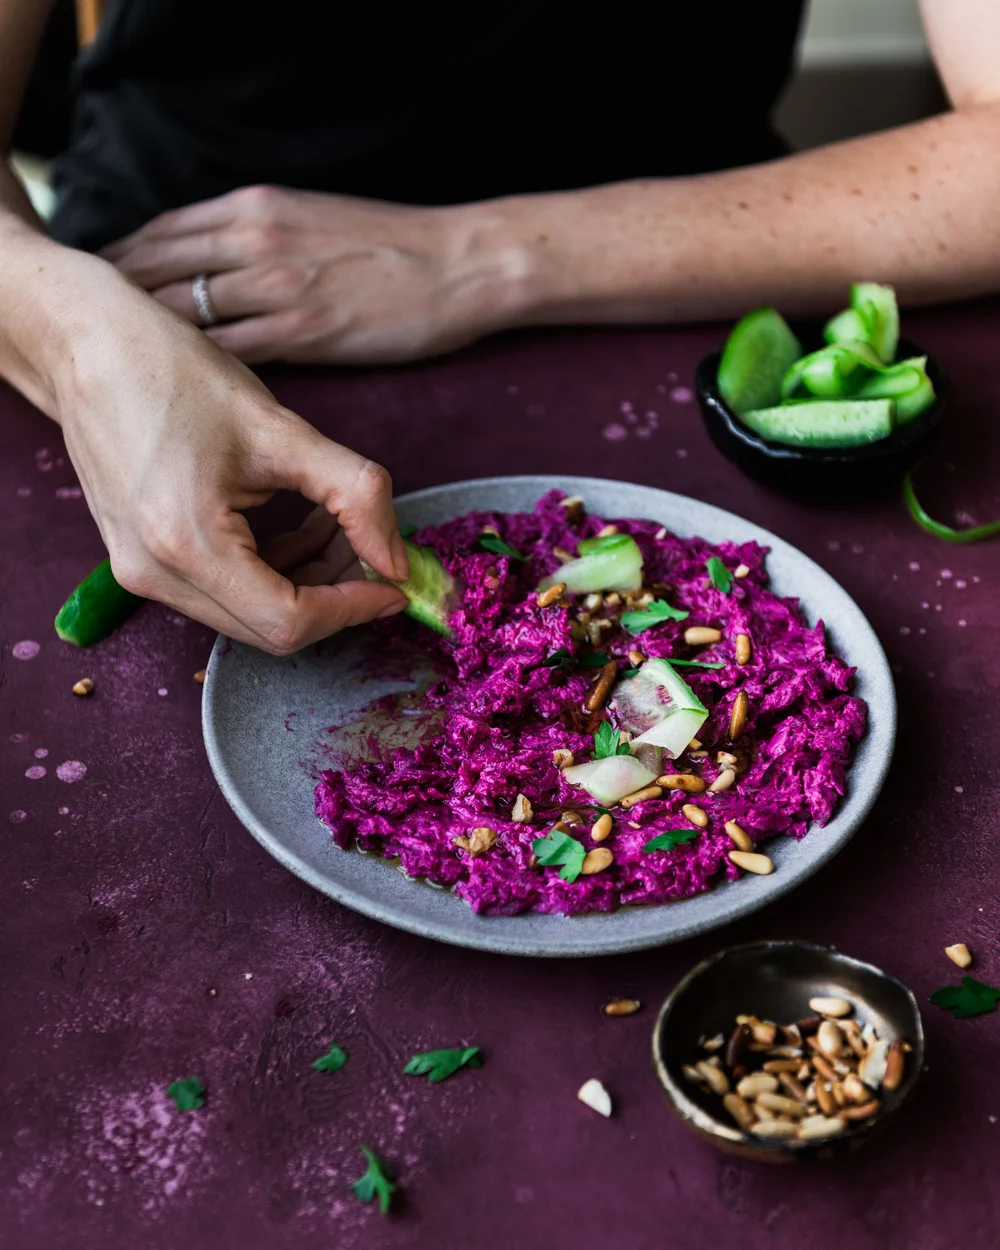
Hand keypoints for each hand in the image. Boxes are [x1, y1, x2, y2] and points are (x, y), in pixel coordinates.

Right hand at [56, 270, 408, 652]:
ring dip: (307, 580)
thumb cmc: (178, 375)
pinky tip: (300, 523)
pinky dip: (274, 569)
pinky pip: (224, 592)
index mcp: (186, 543)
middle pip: (270, 628)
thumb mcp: (283, 430)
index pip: (289, 621)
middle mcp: (155, 575)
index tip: (395, 584)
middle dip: (334, 593)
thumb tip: (397, 562)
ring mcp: (141, 575)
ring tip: (337, 523)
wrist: (90, 349)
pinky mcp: (142, 564)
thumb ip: (356, 496)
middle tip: (371, 546)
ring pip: (250, 614)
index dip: (353, 608)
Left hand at [101, 185, 529, 364]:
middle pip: (158, 271)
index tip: (110, 293)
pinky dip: (203, 368)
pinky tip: (192, 391)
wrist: (458, 264)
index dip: (127, 264)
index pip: (162, 233)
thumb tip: (216, 262)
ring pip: (185, 313)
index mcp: (254, 207)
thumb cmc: (393, 246)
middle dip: (124, 305)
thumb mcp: (312, 215)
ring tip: (138, 373)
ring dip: (155, 343)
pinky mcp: (303, 332)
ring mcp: (275, 286)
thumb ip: (257, 234)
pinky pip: (230, 351)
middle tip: (107, 340)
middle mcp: (253, 240)